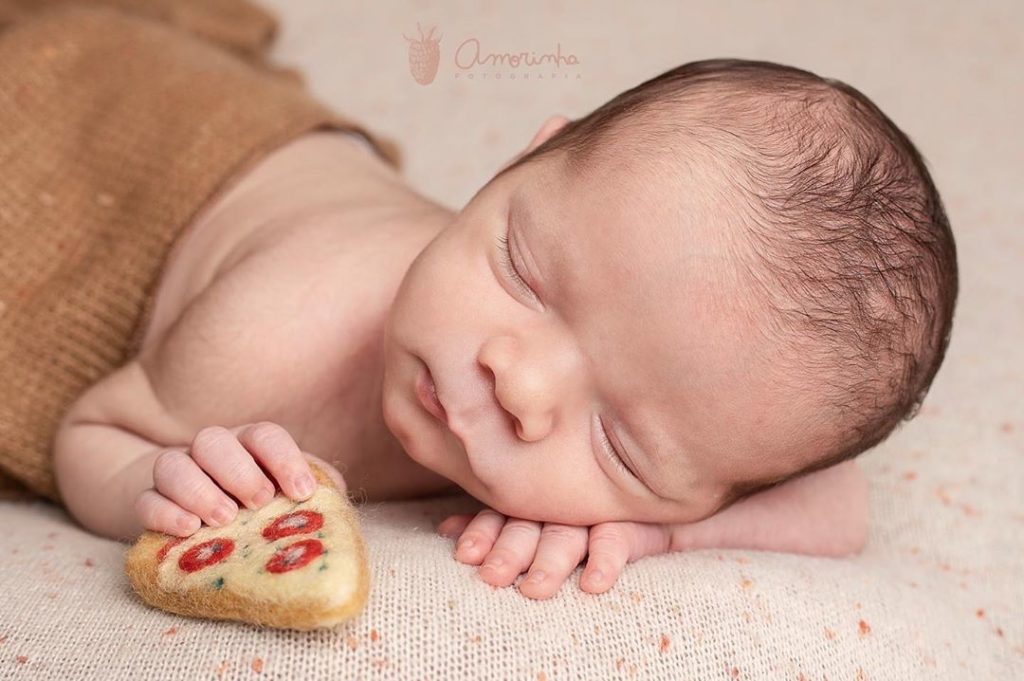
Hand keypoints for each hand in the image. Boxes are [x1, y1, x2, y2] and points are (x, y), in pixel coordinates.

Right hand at [134, 422, 345, 536]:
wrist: (188, 520)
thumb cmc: (250, 508)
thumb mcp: (283, 497)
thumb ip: (312, 493)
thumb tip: (334, 500)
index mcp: (247, 447)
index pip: (264, 435)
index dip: (285, 459)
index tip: (303, 492)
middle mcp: (209, 454)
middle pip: (214, 441)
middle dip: (239, 470)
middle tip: (258, 502)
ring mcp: (174, 476)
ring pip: (173, 464)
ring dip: (199, 490)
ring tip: (223, 518)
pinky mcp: (144, 503)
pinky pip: (145, 500)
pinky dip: (164, 512)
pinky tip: (187, 529)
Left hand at [437, 509, 679, 599]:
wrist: (694, 513)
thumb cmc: (606, 522)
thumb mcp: (551, 529)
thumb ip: (499, 525)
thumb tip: (441, 528)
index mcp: (546, 501)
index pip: (508, 511)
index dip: (484, 530)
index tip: (464, 554)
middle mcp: (573, 502)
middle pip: (535, 521)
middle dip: (511, 548)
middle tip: (493, 577)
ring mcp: (608, 508)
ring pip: (571, 532)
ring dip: (550, 559)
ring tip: (534, 589)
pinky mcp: (647, 523)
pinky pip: (622, 537)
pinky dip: (607, 559)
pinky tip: (594, 584)